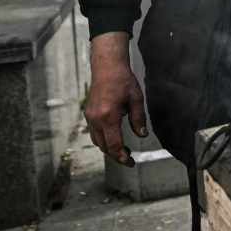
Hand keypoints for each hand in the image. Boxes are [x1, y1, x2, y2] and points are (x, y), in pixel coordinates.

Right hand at [84, 31, 147, 166]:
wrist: (107, 68)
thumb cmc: (124, 81)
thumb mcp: (136, 99)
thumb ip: (138, 118)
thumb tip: (142, 135)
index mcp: (108, 117)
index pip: (113, 144)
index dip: (122, 156)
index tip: (130, 162)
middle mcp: (95, 120)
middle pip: (104, 146)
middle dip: (116, 156)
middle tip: (129, 160)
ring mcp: (89, 117)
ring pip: (97, 141)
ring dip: (109, 149)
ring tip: (124, 150)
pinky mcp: (88, 114)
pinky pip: (94, 133)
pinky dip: (103, 140)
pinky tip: (114, 138)